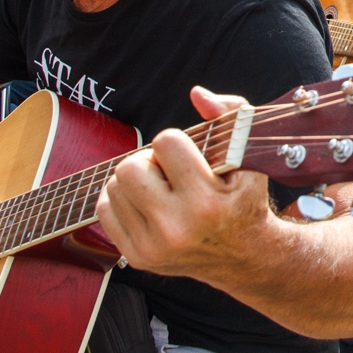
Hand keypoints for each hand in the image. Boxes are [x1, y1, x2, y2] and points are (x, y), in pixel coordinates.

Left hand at [95, 87, 273, 277]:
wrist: (244, 256)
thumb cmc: (243, 197)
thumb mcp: (248, 154)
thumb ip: (229, 114)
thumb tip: (197, 94)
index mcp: (207, 202)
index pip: (165, 142)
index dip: (177, 143)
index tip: (192, 157)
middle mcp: (177, 228)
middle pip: (129, 167)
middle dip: (149, 161)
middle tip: (169, 172)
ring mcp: (154, 247)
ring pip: (114, 186)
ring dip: (136, 180)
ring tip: (162, 189)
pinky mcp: (137, 258)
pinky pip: (104, 209)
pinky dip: (122, 199)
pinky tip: (147, 203)